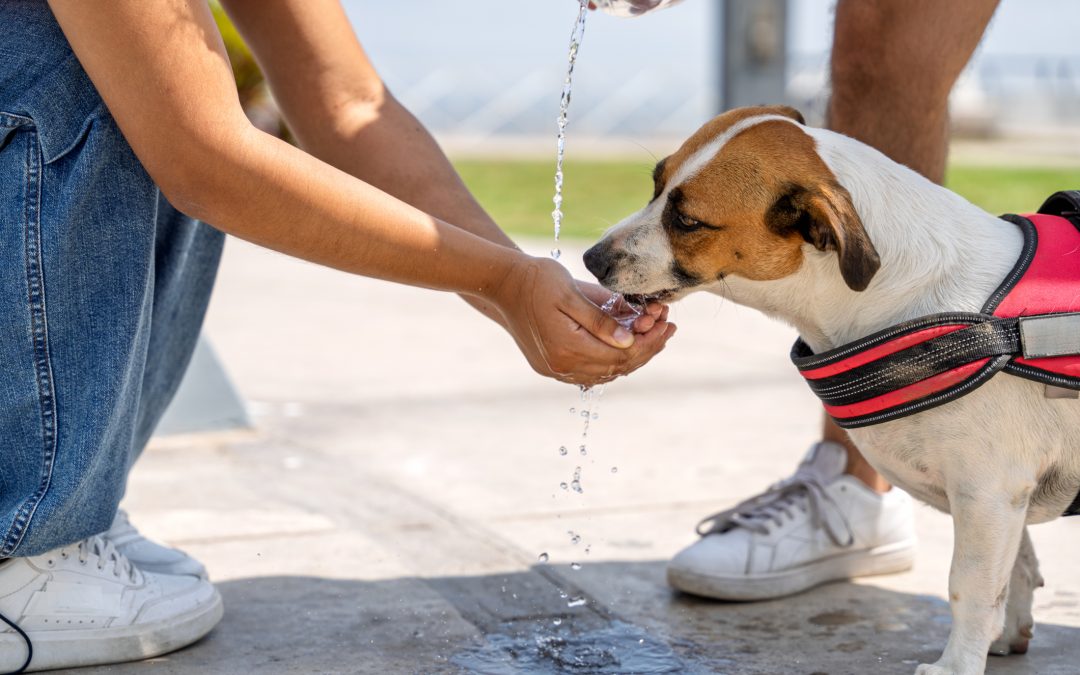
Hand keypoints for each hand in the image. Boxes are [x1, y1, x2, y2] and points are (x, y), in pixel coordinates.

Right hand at [489, 256, 675, 385]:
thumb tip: (629, 342)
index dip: (650, 342)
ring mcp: (554, 369)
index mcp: (568, 347)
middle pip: (617, 368)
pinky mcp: (550, 366)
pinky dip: (611, 361)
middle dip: (647, 349)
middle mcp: (561, 365)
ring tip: (652, 336)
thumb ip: (601, 320)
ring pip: (605, 373)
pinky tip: (625, 346)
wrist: (503, 284)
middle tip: (668, 329)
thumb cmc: (539, 280)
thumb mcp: (573, 294)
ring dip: (631, 357)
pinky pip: (589, 372)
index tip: (668, 324)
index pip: (622, 355)